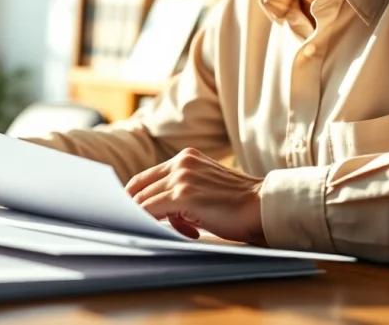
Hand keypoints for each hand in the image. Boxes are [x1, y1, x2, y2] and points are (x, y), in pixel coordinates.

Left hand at [126, 148, 265, 243]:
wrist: (262, 206)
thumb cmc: (237, 204)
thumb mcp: (203, 187)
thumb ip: (180, 191)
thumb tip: (153, 211)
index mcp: (186, 157)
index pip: (147, 177)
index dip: (133, 195)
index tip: (126, 212)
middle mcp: (181, 162)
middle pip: (141, 187)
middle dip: (134, 209)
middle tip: (129, 226)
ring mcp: (181, 177)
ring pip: (144, 200)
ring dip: (143, 219)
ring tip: (152, 232)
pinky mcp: (183, 196)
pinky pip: (151, 211)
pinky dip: (147, 222)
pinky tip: (153, 233)